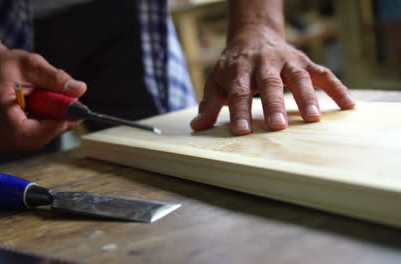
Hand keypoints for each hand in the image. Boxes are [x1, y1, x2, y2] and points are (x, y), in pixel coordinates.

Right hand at [0, 48, 86, 149]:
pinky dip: (48, 123)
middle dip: (59, 122)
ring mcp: (4, 138)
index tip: (72, 113)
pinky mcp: (12, 140)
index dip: (53, 125)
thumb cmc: (6, 67)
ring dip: (54, 122)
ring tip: (52, 98)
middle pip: (37, 138)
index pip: (26, 131)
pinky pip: (37, 137)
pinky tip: (46, 107)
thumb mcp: (32, 64)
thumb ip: (56, 78)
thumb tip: (80, 89)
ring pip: (40, 139)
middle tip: (73, 103)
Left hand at [190, 27, 354, 134]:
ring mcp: (287, 61)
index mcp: (239, 69)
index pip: (238, 92)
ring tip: (313, 120)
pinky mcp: (304, 62)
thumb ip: (209, 104)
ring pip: (300, 77)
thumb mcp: (216, 81)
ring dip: (307, 97)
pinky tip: (348, 106)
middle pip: (270, 84)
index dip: (239, 111)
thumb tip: (196, 126)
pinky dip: (337, 88)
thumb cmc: (233, 66)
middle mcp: (264, 63)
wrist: (253, 36)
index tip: (242, 131)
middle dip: (274, 105)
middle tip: (278, 127)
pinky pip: (324, 74)